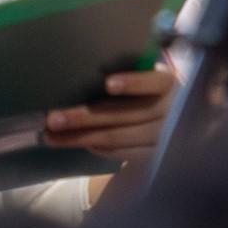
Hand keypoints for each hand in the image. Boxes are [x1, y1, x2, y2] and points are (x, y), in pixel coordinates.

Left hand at [44, 68, 176, 163]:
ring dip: (81, 137)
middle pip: (125, 114)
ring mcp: (165, 137)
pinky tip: (76, 144)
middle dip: (86, 117)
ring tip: (51, 137)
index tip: (108, 84)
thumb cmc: (148, 89)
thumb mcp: (145, 77)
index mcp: (167, 83)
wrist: (176, 120)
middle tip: (53, 118)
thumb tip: (79, 71)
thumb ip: (126, 75)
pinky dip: (97, 148)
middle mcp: (171, 111)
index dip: (133, 83)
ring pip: (118, 137)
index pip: (154, 82)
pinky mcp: (155, 156)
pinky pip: (121, 153)